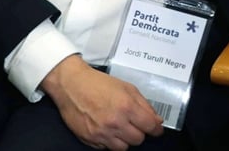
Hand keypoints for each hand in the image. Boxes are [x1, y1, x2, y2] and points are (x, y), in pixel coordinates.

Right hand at [40, 55, 163, 149]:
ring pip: (123, 148)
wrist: (71, 85)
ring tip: (121, 128)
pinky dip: (110, 142)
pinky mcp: (89, 139)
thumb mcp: (127, 88)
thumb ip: (144, 105)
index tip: (157, 129)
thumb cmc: (99, 84)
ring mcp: (101, 133)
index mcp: (127, 107)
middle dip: (140, 133)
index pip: (150, 127)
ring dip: (125, 139)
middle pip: (138, 140)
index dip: (156, 129)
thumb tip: (157, 120)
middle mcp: (115, 123)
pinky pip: (106, 148)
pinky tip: (108, 130)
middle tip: (135, 125)